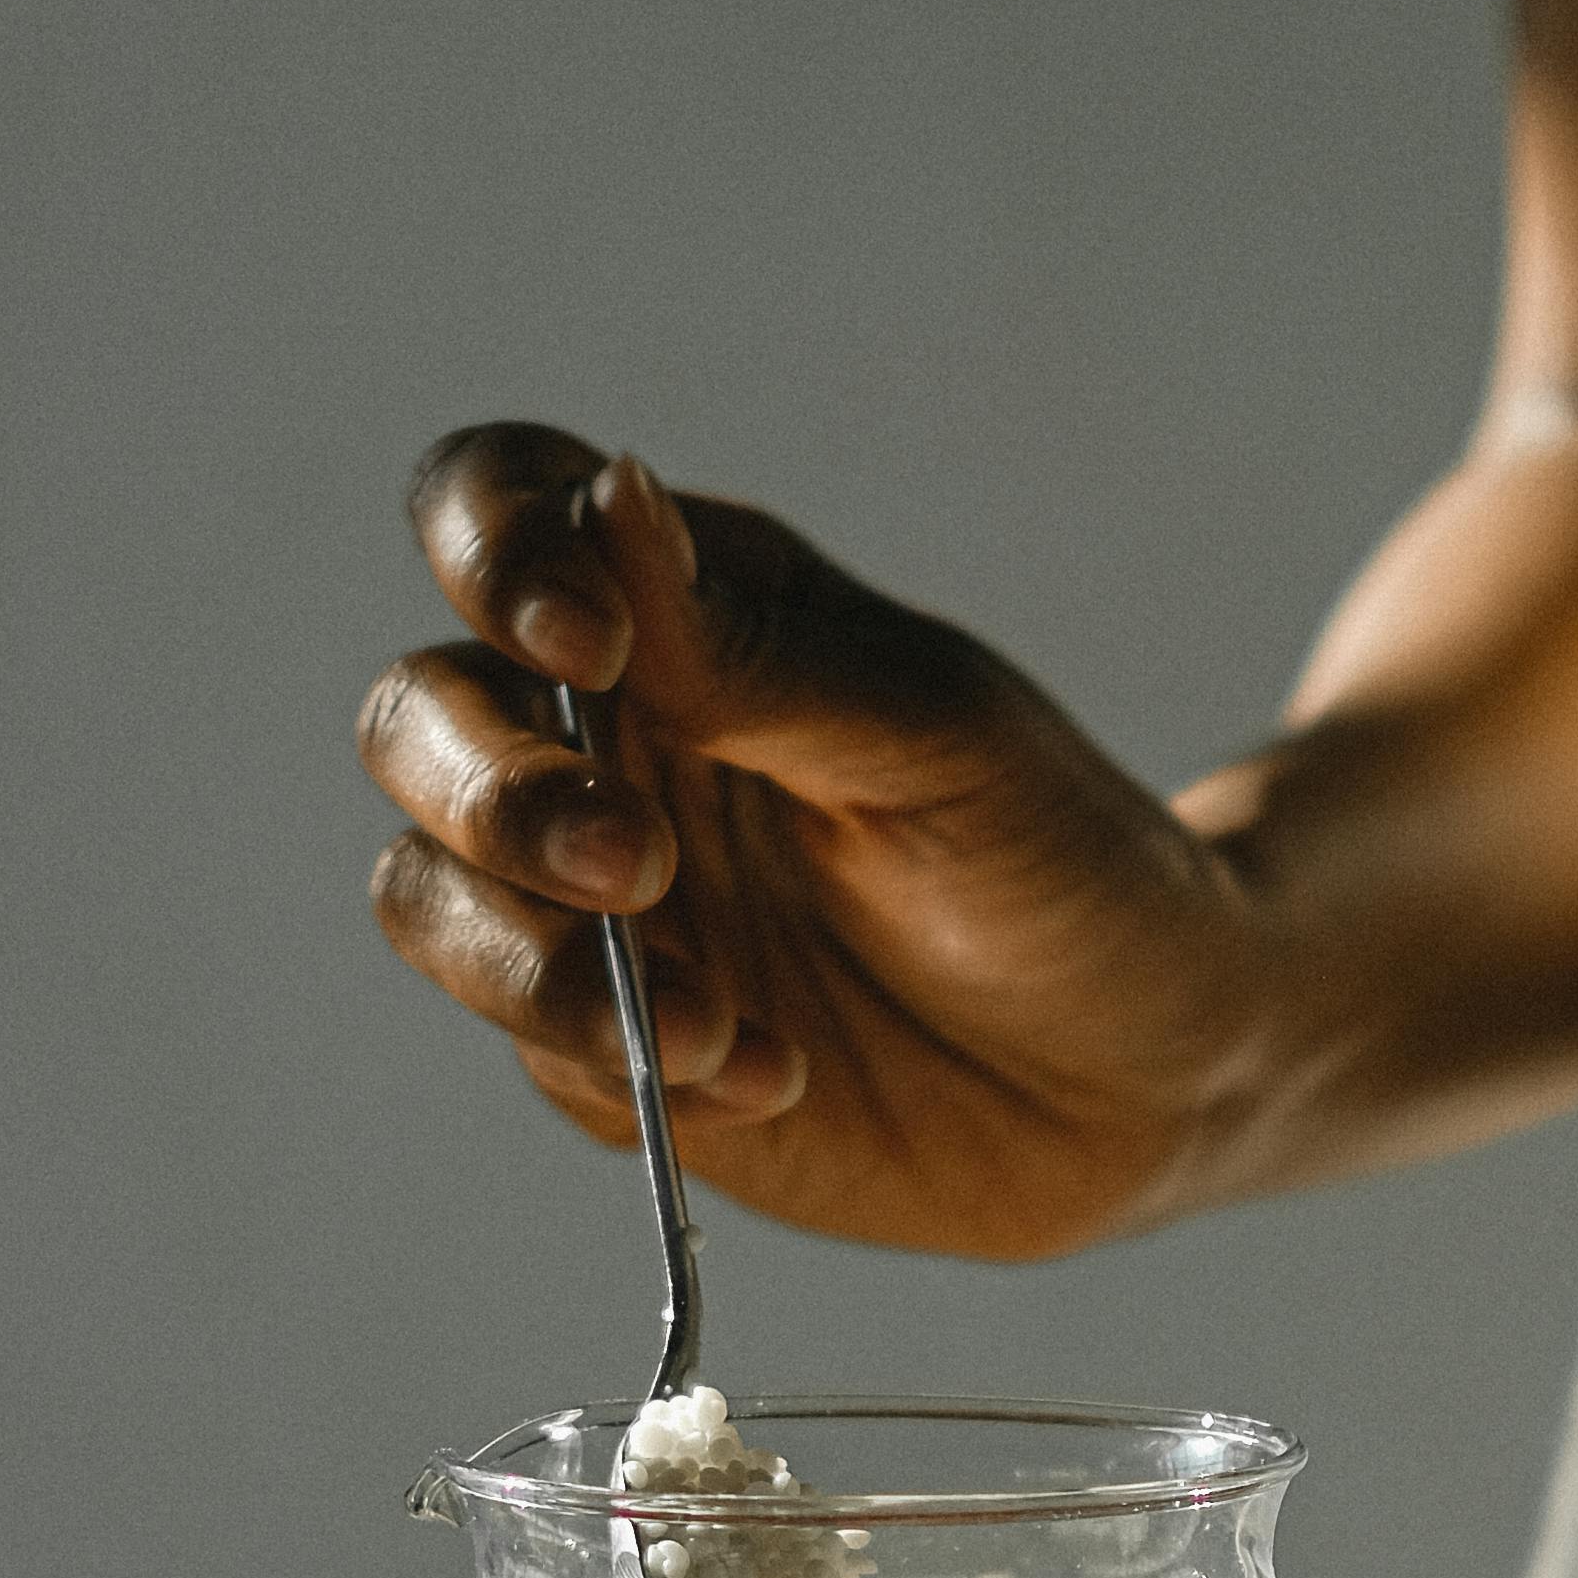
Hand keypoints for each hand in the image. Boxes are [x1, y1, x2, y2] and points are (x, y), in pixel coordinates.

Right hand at [359, 429, 1284, 1258]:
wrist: (1154, 1077)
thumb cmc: (1066, 864)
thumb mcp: (939, 738)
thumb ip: (756, 650)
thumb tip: (603, 498)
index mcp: (679, 612)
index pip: (498, 513)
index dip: (493, 553)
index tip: (586, 639)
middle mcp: (605, 744)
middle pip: (423, 719)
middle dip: (493, 792)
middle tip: (639, 863)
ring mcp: (598, 908)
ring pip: (433, 898)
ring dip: (532, 961)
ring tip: (703, 1019)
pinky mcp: (615, 1055)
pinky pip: (544, 1055)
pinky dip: (628, 1069)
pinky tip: (771, 1078)